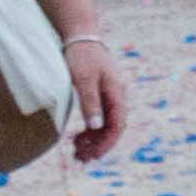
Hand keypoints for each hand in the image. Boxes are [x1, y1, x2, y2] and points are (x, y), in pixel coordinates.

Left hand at [62, 32, 134, 166]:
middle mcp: (117, 96)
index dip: (106, 143)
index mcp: (117, 93)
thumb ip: (90, 103)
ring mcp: (109, 96)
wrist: (81, 36)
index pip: (117, 125)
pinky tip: (79, 137)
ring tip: (78, 151)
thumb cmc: (81, 56)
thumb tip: (96, 127)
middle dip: (99, 145)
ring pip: (106, 124)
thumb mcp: (83, 79)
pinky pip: (99, 117)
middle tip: (81, 159)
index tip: (93, 156)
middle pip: (112, 128)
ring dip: (94, 139)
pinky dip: (91, 129)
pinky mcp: (100, 94)